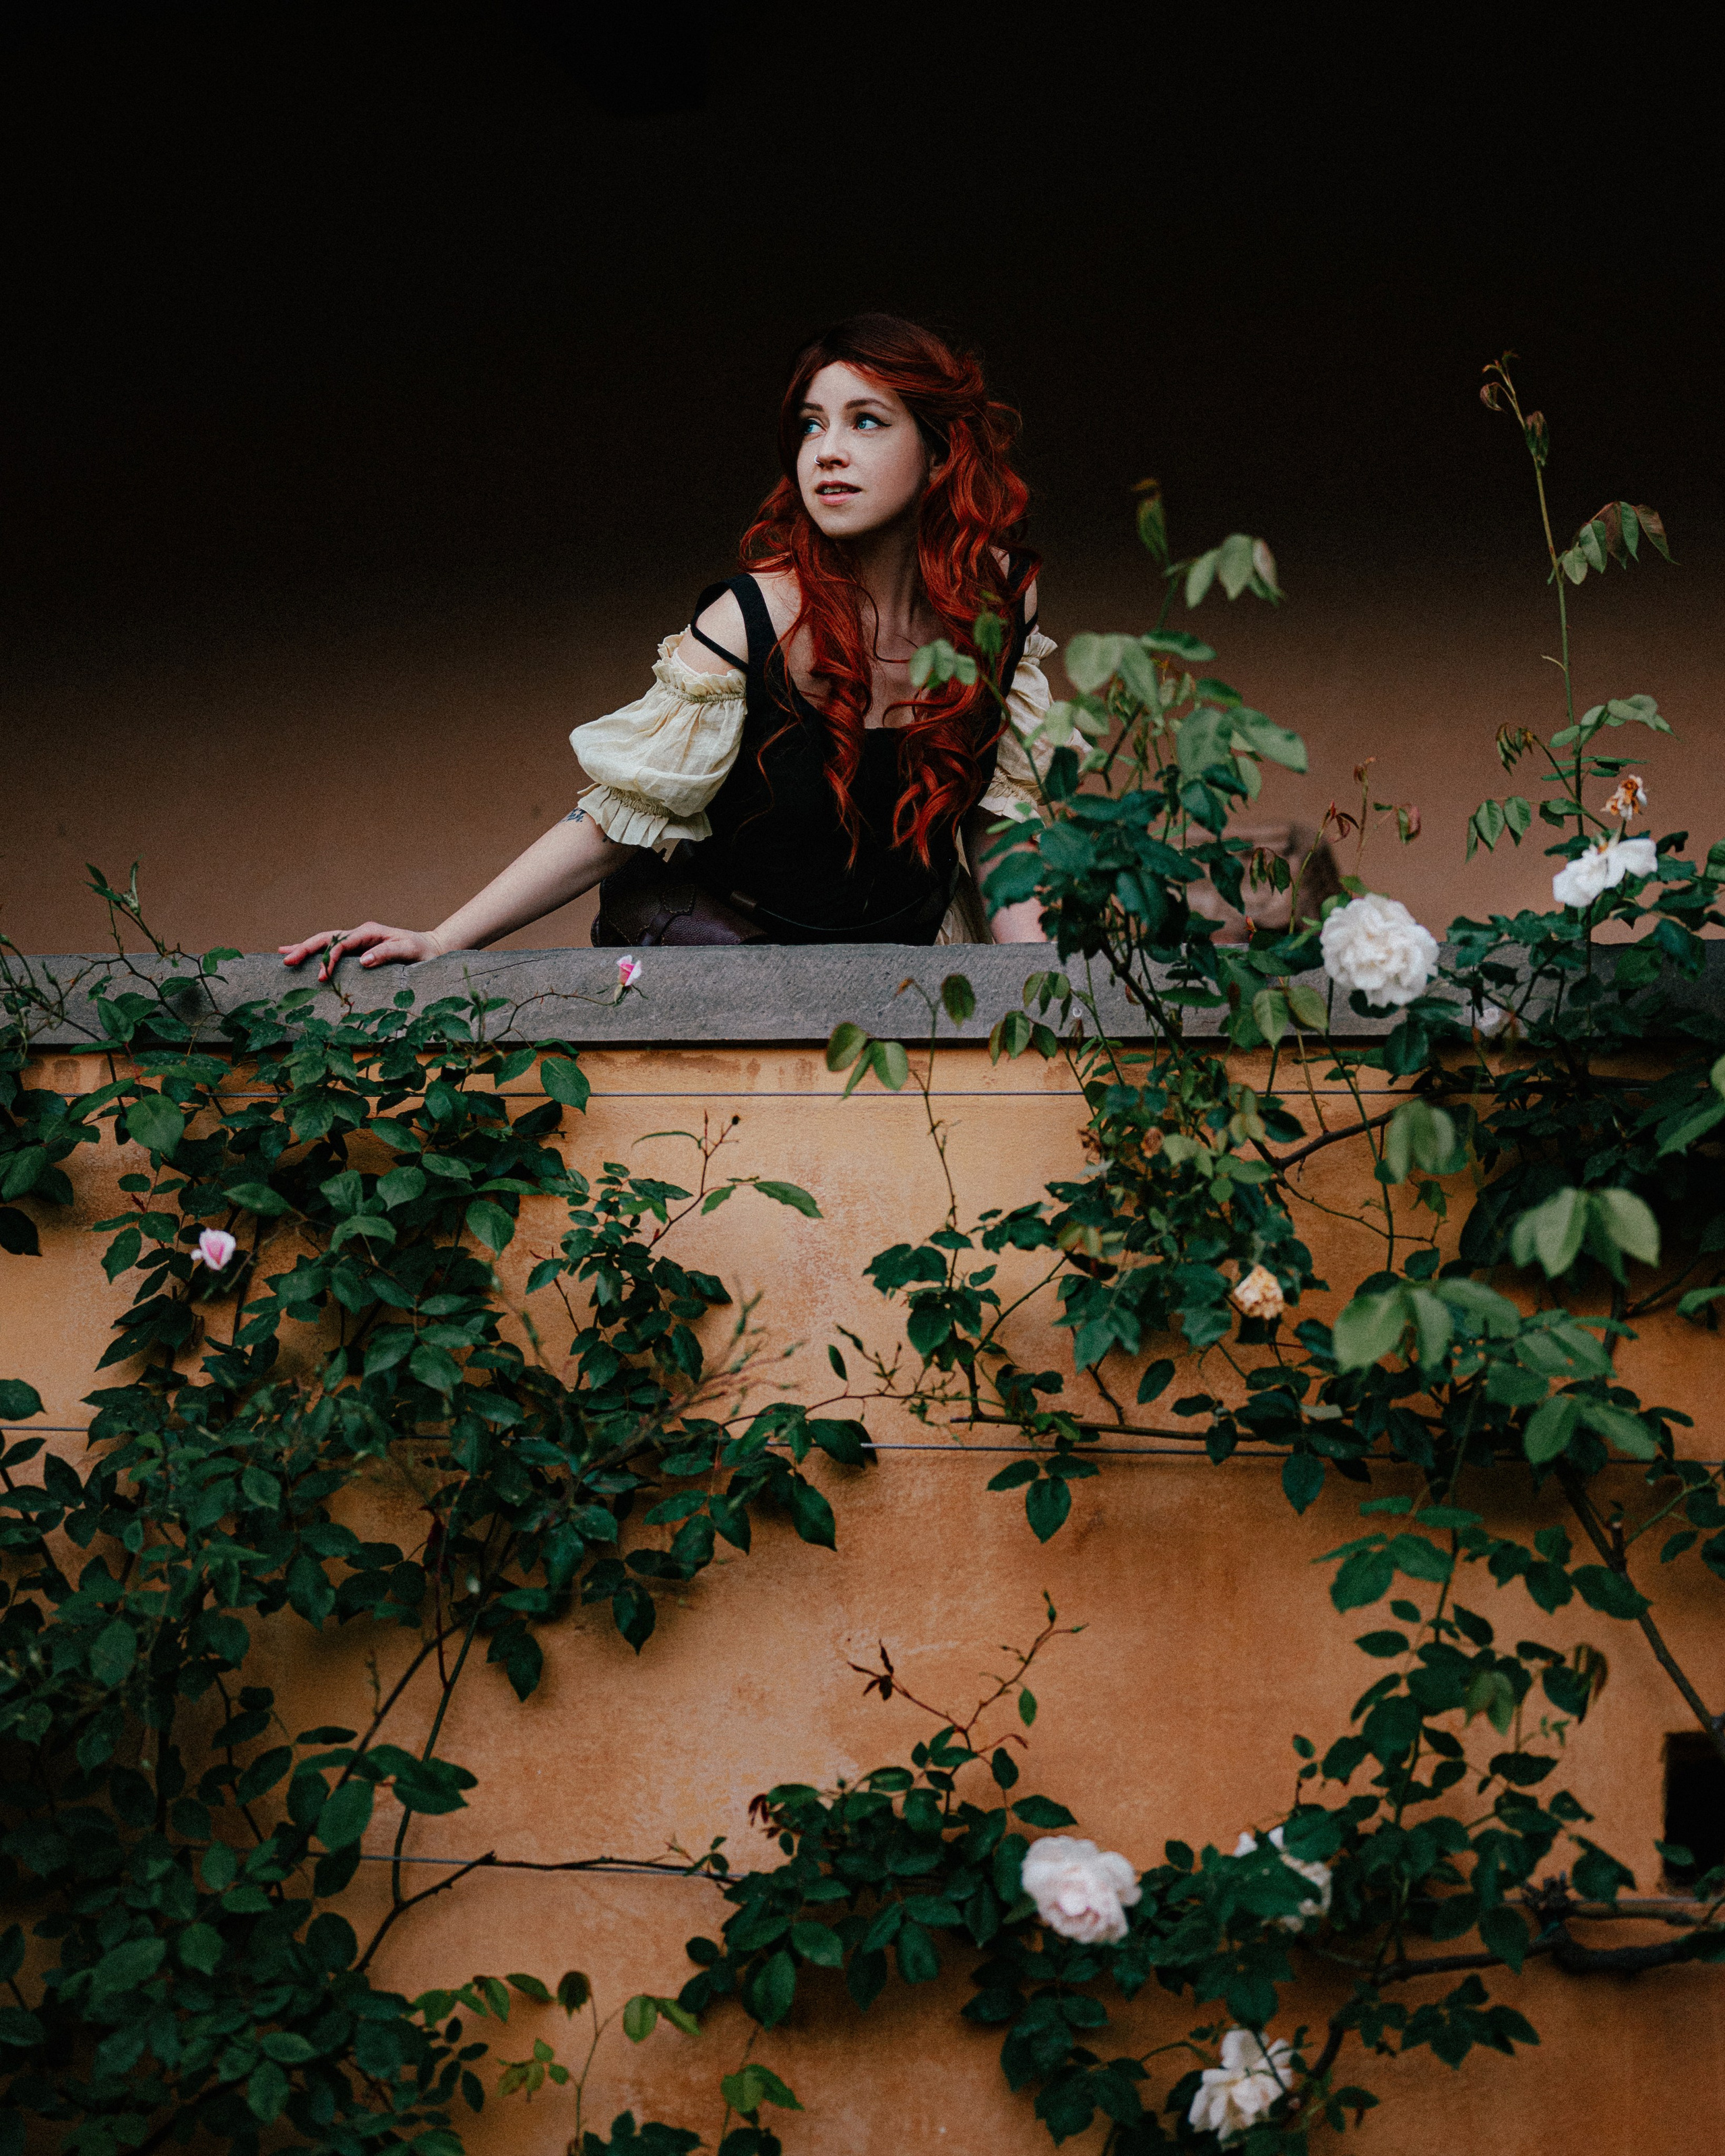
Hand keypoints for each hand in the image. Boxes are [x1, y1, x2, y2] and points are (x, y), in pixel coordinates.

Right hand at [277, 923, 444, 978]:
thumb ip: (387, 953)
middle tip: (286, 960)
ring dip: (305, 948)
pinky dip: (316, 951)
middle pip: (326, 938)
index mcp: (369, 932)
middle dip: (305, 949)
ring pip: (325, 941)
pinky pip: (333, 948)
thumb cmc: (422, 951)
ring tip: (283, 954)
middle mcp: (360, 934)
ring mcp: (358, 941)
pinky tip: (300, 953)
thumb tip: (363, 961)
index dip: (329, 958)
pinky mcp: (359, 949)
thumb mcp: (408, 951)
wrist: (432, 949)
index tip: (322, 977)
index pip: (341, 943)